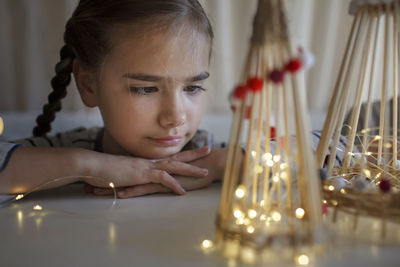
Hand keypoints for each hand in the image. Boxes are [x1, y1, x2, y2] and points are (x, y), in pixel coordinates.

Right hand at [84, 146, 210, 195]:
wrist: (94, 165)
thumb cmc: (107, 169)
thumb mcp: (125, 171)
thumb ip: (134, 173)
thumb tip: (139, 177)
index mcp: (147, 161)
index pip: (169, 156)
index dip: (183, 153)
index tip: (195, 150)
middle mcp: (150, 161)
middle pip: (177, 156)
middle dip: (194, 154)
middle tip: (209, 149)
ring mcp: (147, 167)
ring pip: (174, 165)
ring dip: (191, 169)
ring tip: (205, 172)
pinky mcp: (141, 175)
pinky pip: (161, 179)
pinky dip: (173, 185)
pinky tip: (182, 192)